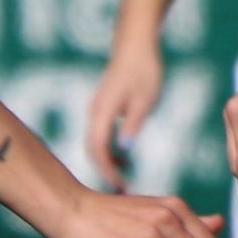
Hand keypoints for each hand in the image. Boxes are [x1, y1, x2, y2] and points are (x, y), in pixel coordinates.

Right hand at [84, 39, 165, 187]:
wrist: (135, 44)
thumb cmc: (144, 69)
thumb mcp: (145, 99)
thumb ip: (133, 123)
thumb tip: (123, 148)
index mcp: (103, 110)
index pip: (97, 148)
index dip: (106, 170)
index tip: (120, 188)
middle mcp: (95, 112)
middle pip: (92, 149)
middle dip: (104, 172)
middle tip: (121, 193)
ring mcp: (96, 110)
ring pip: (95, 144)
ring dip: (106, 163)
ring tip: (123, 181)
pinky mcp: (103, 108)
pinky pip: (100, 136)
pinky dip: (108, 152)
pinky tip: (124, 161)